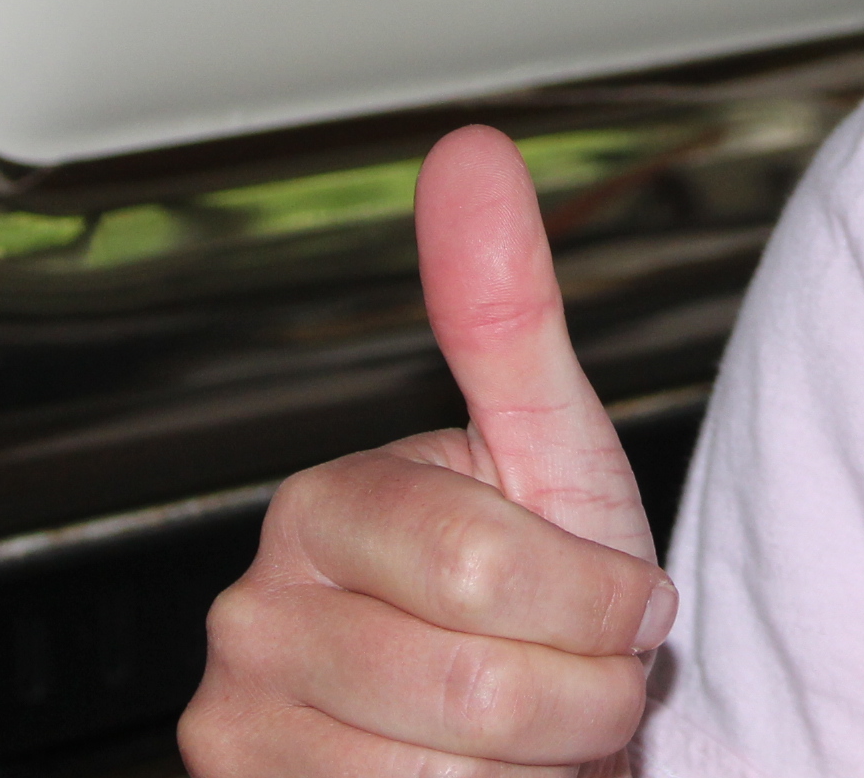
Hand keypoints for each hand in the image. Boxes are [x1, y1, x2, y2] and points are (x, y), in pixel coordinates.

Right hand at [181, 126, 673, 775]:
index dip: (597, 601)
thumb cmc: (544, 593)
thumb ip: (507, 308)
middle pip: (478, 688)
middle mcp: (252, 622)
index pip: (486, 569)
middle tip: (589, 676)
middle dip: (582, 695)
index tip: (624, 601)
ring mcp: (238, 735)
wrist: (523, 735)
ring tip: (538, 732)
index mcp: (321, 509)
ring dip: (542, 770)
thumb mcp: (550, 449)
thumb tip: (468, 149)